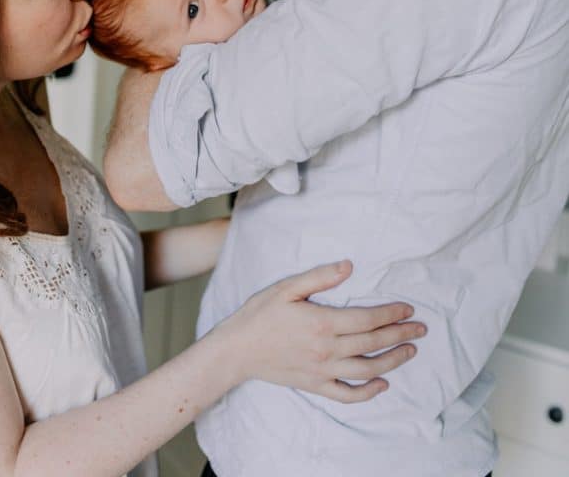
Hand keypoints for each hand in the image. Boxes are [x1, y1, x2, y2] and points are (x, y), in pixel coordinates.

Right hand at [219, 261, 425, 402]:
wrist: (237, 350)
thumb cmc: (260, 314)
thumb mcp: (287, 287)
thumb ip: (320, 277)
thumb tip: (348, 266)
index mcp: (323, 322)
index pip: (368, 319)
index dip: (391, 313)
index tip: (408, 308)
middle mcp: (327, 349)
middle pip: (373, 343)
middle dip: (401, 334)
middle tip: (421, 328)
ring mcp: (323, 371)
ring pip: (368, 370)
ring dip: (393, 361)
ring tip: (410, 350)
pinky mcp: (316, 385)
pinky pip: (348, 394)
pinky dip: (369, 392)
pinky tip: (383, 384)